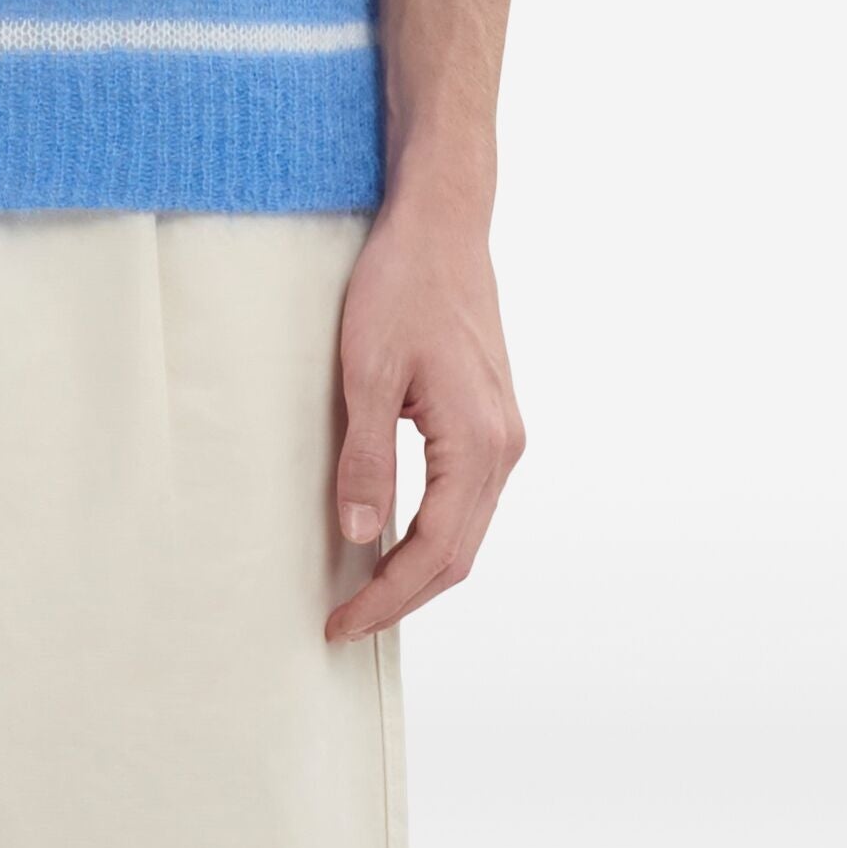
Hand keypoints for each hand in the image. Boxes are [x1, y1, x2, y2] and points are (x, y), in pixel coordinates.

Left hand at [327, 187, 524, 642]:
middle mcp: (503, 447)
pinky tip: (395, 532)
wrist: (441, 224)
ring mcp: (503, 432)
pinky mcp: (491, 416)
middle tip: (346, 621)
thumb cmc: (402, 284)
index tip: (343, 623)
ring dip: (420, 566)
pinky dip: (433, 529)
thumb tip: (359, 535)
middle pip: (459, 553)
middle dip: (403, 595)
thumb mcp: (368, 369)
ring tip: (365, 591)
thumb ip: (367, 456)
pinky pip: (467, 497)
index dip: (388, 597)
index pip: (436, 551)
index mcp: (478, 443)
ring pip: (466, 529)